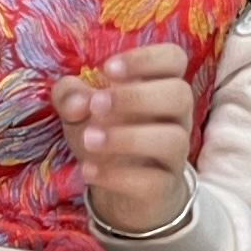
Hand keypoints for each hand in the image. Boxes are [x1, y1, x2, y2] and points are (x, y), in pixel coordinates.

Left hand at [60, 44, 195, 238]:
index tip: (108, 69)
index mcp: (159, 86)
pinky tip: (88, 171)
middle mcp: (176, 117)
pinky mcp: (164, 187)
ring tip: (89, 140)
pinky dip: (117, 176)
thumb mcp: (80, 108)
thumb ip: (70, 95)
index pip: (174, 58)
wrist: (123, 192)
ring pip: (174, 140)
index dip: (146, 58)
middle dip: (135, 97)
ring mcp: (175, 154)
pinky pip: (153, 181)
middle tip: (95, 106)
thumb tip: (76, 103)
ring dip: (127, 138)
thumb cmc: (106, 134)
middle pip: (180, 95)